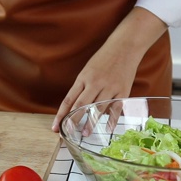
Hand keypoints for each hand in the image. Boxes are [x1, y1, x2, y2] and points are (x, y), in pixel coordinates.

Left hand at [51, 7, 167, 131]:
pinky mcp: (123, 90)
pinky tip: (107, 128)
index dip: (61, 114)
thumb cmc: (104, 58)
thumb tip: (75, 108)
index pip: (69, 99)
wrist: (125, 46)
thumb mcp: (88, 70)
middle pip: (81, 105)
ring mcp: (110, 87)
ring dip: (91, 122)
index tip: (55, 126)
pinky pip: (116, 108)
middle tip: (66, 133)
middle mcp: (95, 83)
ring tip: (84, 133)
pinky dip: (112, 119)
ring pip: (98, 108)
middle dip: (72, 121)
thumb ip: (82, 88)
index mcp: (84, 78)